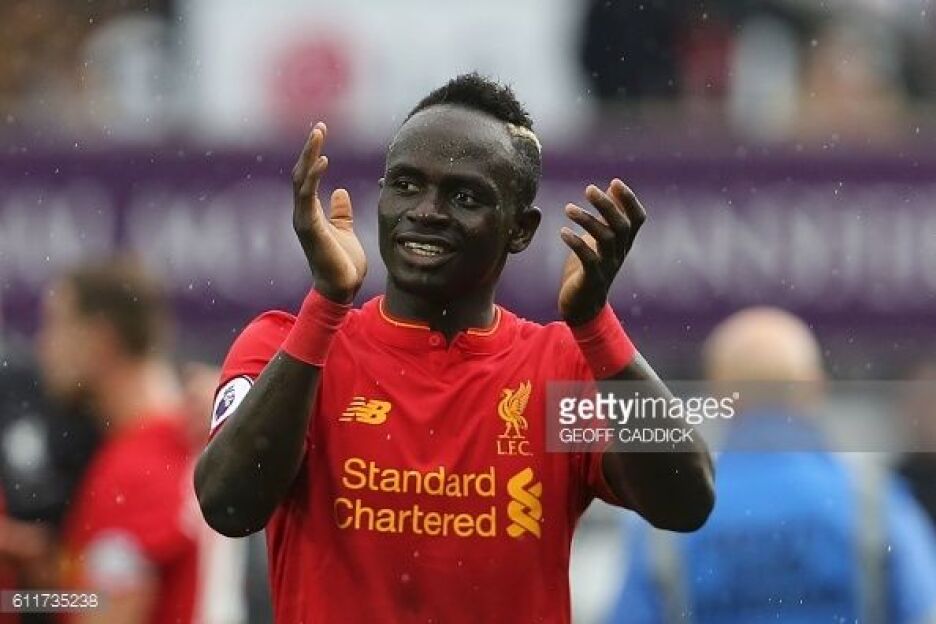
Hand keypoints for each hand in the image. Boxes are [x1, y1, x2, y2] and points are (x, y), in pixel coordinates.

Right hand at [292, 122, 366, 302]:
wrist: (342, 288)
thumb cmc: (343, 263)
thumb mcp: (345, 230)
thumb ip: (341, 212)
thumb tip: (341, 192)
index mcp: (310, 213)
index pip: (308, 177)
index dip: (313, 155)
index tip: (321, 133)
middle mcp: (303, 214)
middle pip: (301, 174)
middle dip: (309, 149)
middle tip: (320, 126)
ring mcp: (304, 220)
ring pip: (301, 181)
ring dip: (309, 156)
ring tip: (319, 134)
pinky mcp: (309, 227)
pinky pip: (308, 197)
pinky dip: (313, 177)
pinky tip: (322, 160)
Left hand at [558, 179, 645, 325]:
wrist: (582, 306)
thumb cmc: (590, 268)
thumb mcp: (600, 239)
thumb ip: (608, 217)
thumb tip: (612, 188)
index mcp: (623, 243)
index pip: (637, 219)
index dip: (629, 200)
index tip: (614, 182)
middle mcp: (619, 253)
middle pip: (621, 225)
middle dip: (607, 205)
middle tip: (589, 189)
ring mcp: (607, 266)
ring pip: (605, 239)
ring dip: (587, 220)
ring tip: (568, 208)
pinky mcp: (592, 278)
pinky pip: (589, 259)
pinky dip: (576, 243)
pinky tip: (563, 232)